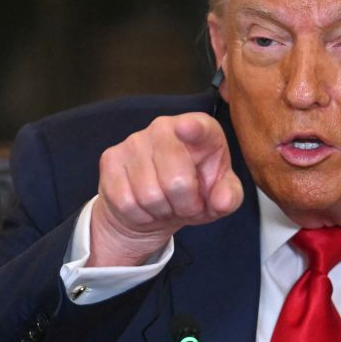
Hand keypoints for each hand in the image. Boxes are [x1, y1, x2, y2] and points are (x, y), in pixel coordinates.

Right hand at [88, 112, 242, 266]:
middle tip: (187, 204)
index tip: (186, 128)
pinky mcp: (111, 159)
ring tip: (167, 203)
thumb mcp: (220, 198)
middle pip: (176, 180)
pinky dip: (141, 214)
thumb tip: (223, 199)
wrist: (154, 208)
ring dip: (162, 210)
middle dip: (185, 204)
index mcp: (201, 130)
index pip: (198, 127)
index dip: (192, 129)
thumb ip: (229, 197)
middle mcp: (165, 127)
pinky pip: (126, 201)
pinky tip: (146, 206)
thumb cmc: (194, 194)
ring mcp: (135, 141)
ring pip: (150, 195)